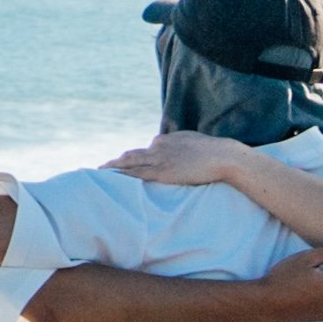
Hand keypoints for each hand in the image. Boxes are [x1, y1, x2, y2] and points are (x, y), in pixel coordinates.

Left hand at [112, 129, 249, 187]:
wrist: (223, 156)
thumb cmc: (214, 152)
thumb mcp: (193, 142)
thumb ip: (183, 144)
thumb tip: (183, 148)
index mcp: (166, 140)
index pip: (145, 151)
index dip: (132, 159)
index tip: (121, 164)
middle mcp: (158, 147)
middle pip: (131, 155)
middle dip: (116, 163)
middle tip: (100, 169)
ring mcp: (159, 159)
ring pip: (129, 164)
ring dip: (113, 169)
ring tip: (99, 174)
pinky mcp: (163, 172)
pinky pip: (137, 175)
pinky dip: (123, 177)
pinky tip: (112, 181)